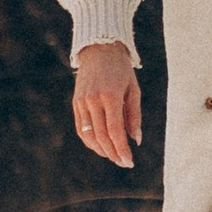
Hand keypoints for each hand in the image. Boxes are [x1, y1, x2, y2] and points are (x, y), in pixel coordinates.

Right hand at [73, 41, 141, 168]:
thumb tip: (136, 140)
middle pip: (102, 136)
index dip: (121, 149)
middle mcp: (93, 100)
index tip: (129, 161)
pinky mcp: (76, 103)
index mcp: (110, 96)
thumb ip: (134, 116)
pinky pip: (81, 128)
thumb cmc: (121, 70)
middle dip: (113, 153)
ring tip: (113, 156)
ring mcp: (82, 102)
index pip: (115, 131)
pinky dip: (90, 140)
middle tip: (123, 163)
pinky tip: (100, 146)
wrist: (100, 49)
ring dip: (101, 150)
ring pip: (89, 135)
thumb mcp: (133, 90)